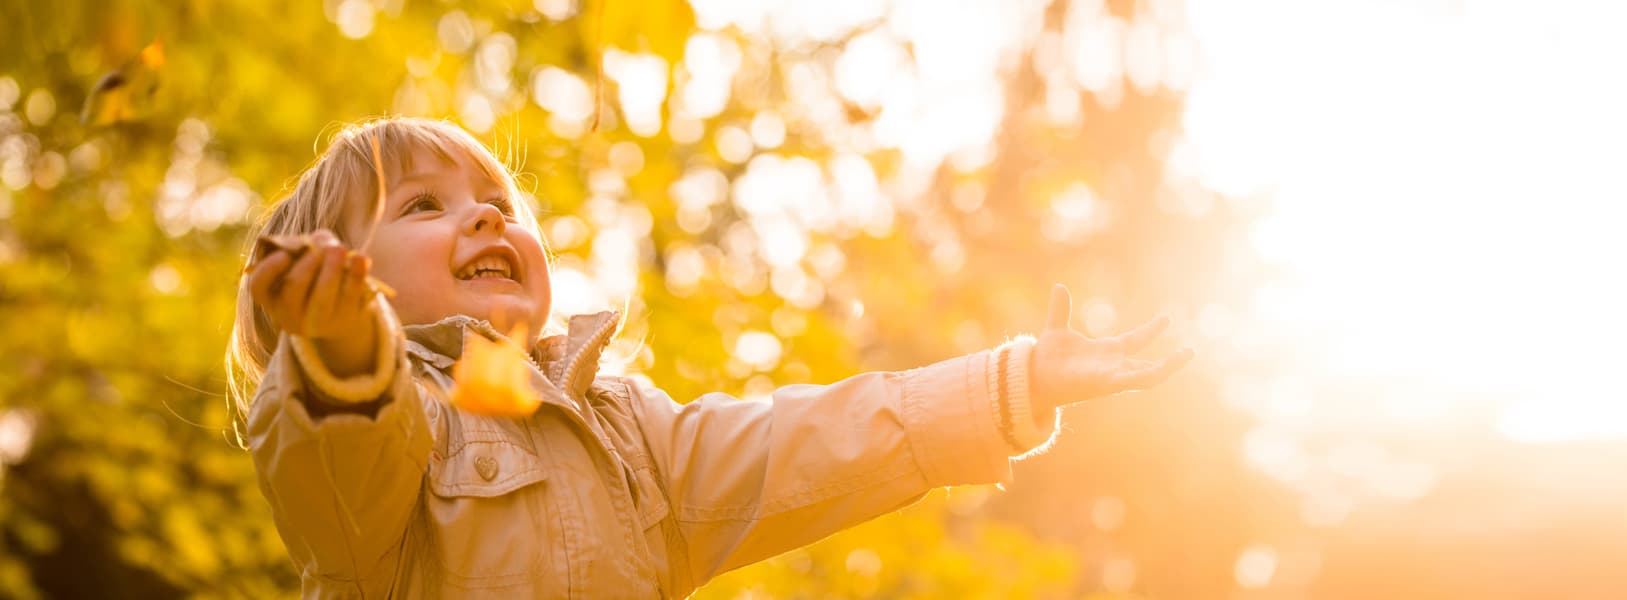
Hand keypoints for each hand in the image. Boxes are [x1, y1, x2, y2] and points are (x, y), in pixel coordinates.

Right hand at [246, 229, 377, 374]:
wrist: (339, 311)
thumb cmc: (314, 276)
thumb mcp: (304, 261)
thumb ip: (309, 244)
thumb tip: (323, 240)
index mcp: (271, 297)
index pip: (259, 286)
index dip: (268, 269)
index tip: (284, 254)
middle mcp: (289, 314)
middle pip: (293, 290)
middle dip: (308, 265)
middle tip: (322, 246)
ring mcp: (318, 322)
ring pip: (322, 297)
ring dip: (332, 269)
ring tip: (340, 248)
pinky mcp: (345, 320)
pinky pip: (351, 298)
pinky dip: (357, 276)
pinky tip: (362, 258)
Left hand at [1029, 284, 1192, 412]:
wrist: (1034, 377)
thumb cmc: (1046, 359)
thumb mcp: (1056, 329)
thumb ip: (1060, 310)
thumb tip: (1059, 286)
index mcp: (1106, 352)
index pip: (1135, 341)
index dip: (1150, 330)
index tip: (1167, 318)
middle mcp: (1113, 366)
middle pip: (1148, 363)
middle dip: (1169, 360)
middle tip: (1190, 350)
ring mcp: (1113, 376)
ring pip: (1149, 375)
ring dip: (1169, 366)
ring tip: (1188, 354)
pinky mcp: (1108, 384)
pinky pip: (1136, 381)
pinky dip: (1152, 373)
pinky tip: (1166, 365)